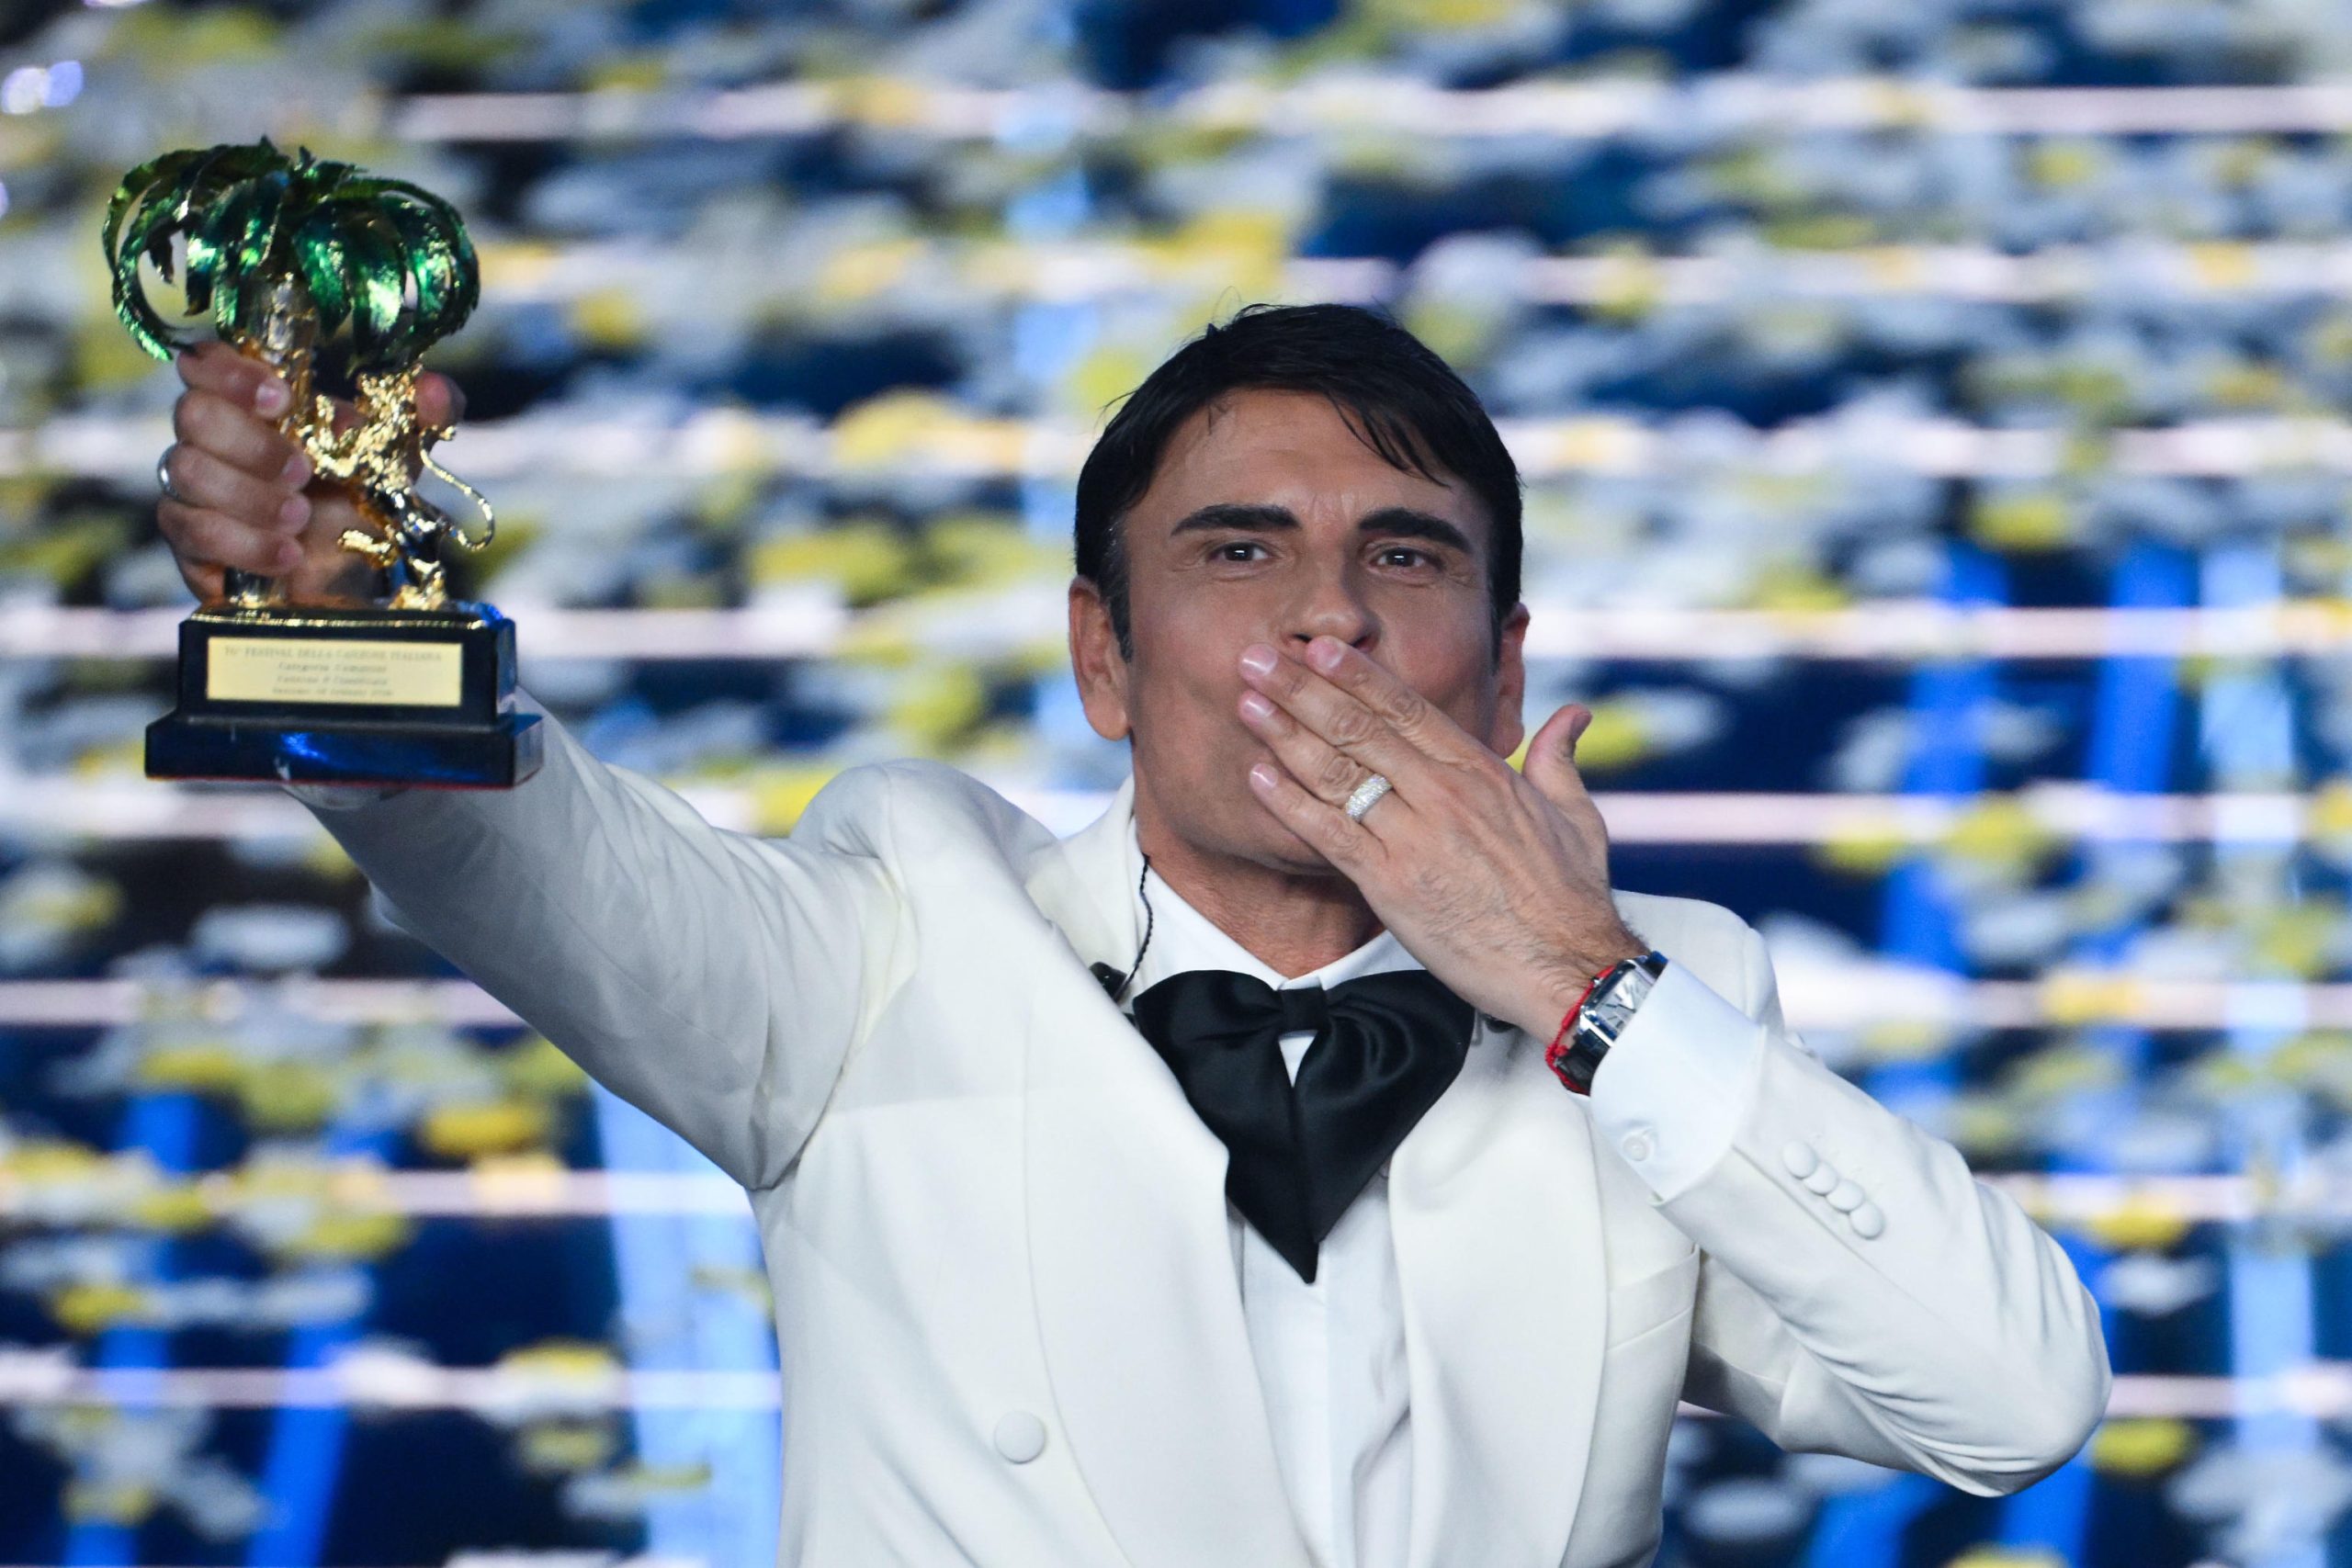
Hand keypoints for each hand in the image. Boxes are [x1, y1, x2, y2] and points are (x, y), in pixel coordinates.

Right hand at [158, 340, 465, 603]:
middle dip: (250, 443)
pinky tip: (287, 555)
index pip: (206, 361)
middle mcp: (209, 436)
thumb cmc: (357, 500)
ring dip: (249, 496)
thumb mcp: (397, 456)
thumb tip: (436, 391)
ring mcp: (191, 487)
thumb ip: (420, 418)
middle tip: (303, 471)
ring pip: (186, 471)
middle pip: (192, 414)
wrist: (347, 573)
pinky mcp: (186, 539)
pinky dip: (244, 543)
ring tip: (300, 517)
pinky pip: (191, 530)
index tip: (281, 399)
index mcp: (250, 402)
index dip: (231, 373)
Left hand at [1236, 635, 1646, 1038]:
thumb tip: (1572, 714)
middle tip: (1258, 659)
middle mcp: (1443, 795)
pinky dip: (1290, 805)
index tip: (1320, 647)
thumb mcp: (1576, 814)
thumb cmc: (1570, 897)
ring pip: (1337, 773)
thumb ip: (1559, 757)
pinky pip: (1329, 835)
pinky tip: (1257, 778)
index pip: (1407, 708)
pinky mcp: (1391, 885)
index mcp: (1482, 771)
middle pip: (1360, 729)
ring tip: (1246, 703)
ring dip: (1284, 735)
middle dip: (1303, 690)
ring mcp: (1414, 838)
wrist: (1566, 967)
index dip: (1358, 675)